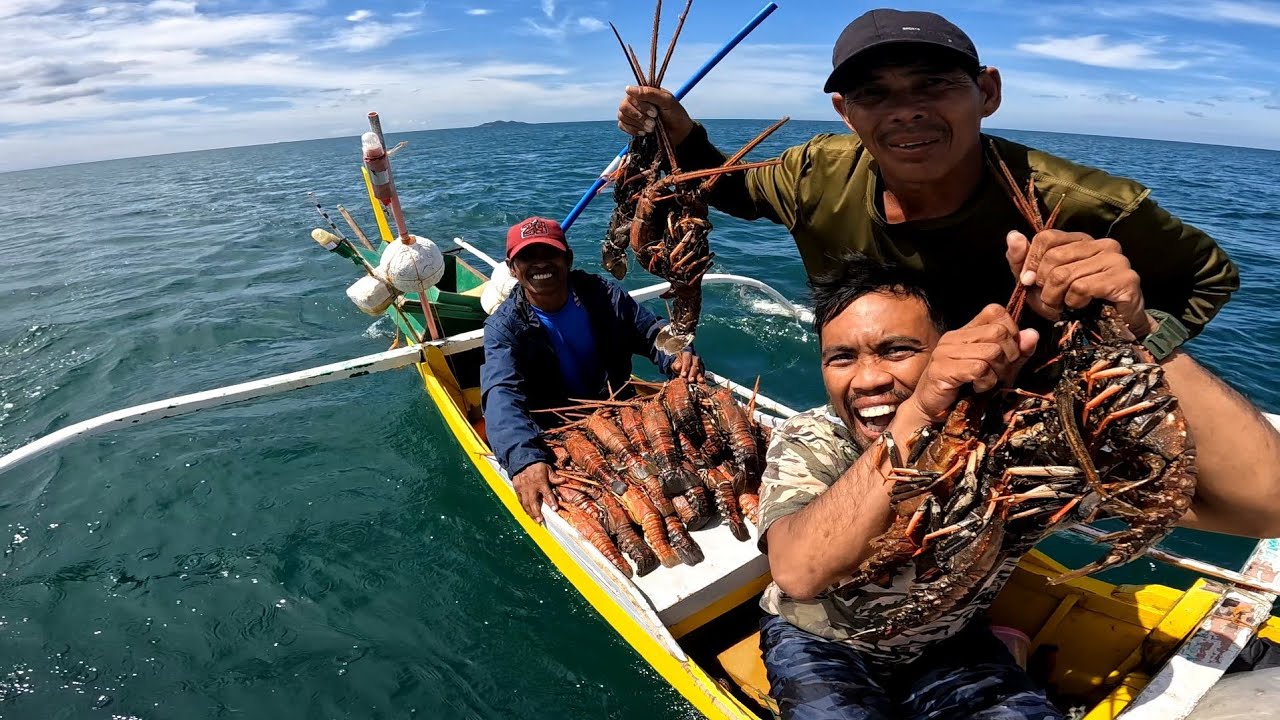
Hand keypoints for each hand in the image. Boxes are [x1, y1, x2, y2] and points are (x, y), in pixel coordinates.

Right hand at [513, 462, 558, 522]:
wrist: (521, 460)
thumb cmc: (536, 464)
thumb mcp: (547, 469)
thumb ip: (554, 477)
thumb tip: (564, 480)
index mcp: (541, 482)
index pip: (547, 494)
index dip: (551, 502)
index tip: (555, 509)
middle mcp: (531, 487)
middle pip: (534, 503)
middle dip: (537, 513)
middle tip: (540, 520)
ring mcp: (523, 489)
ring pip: (526, 504)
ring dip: (530, 513)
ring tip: (534, 520)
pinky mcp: (517, 489)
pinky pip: (520, 500)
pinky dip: (523, 507)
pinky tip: (526, 512)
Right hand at [617, 86, 694, 145]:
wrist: (679, 134)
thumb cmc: (675, 114)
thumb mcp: (667, 101)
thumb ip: (650, 93)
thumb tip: (627, 89)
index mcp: (644, 92)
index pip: (631, 95)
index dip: (641, 105)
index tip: (655, 113)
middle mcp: (636, 101)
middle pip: (624, 106)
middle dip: (639, 116)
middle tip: (653, 123)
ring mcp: (632, 113)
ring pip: (622, 116)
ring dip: (637, 124)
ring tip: (651, 128)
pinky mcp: (630, 125)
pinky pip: (621, 125)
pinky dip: (632, 130)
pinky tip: (644, 132)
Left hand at [671, 351, 704, 381]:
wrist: (680, 367)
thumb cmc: (677, 365)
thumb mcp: (674, 364)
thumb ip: (676, 365)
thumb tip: (679, 366)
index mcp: (686, 353)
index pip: (687, 357)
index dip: (686, 366)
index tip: (683, 375)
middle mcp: (694, 357)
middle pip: (695, 363)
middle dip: (693, 372)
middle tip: (690, 380)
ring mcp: (699, 362)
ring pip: (700, 368)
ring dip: (699, 375)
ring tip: (699, 381)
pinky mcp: (702, 368)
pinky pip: (702, 372)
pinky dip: (702, 377)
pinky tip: (702, 381)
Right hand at [903, 304, 1039, 423]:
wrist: (933, 413)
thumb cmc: (965, 391)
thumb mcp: (998, 369)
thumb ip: (1016, 353)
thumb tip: (1033, 334)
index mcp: (966, 331)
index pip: (995, 311)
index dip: (1011, 330)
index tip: (1008, 353)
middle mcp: (954, 337)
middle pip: (999, 332)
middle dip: (1009, 356)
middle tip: (998, 372)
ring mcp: (945, 352)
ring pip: (992, 351)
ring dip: (997, 373)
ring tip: (986, 382)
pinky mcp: (942, 369)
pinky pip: (979, 369)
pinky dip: (985, 382)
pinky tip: (976, 387)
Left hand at [1006, 230, 1155, 335]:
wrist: (1111, 330)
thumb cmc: (1074, 304)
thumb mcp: (1040, 284)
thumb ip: (1022, 261)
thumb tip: (1012, 235)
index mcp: (1081, 240)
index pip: (1046, 237)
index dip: (1031, 262)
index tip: (1029, 282)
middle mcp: (1101, 244)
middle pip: (1053, 257)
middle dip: (1043, 286)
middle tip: (1050, 301)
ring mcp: (1116, 259)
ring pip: (1064, 274)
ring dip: (1055, 298)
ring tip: (1064, 307)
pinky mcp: (1125, 278)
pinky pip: (1081, 288)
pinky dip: (1074, 303)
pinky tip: (1082, 307)